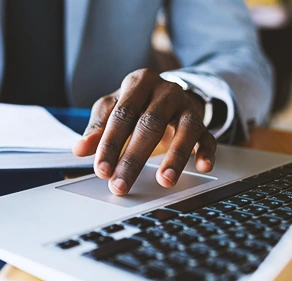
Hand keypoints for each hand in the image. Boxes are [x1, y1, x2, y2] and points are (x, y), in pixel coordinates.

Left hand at [73, 68, 216, 195]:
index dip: (111, 144)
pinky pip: (208, 137)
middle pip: (150, 125)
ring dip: (175, 158)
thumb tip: (81, 149)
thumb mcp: (115, 108)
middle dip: (134, 159)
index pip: (122, 115)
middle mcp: (166, 91)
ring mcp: (187, 106)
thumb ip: (99, 126)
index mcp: (139, 83)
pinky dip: (206, 152)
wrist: (169, 93)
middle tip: (122, 185)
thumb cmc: (138, 103)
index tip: (102, 170)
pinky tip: (202, 166)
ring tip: (164, 181)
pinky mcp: (202, 122)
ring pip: (185, 130)